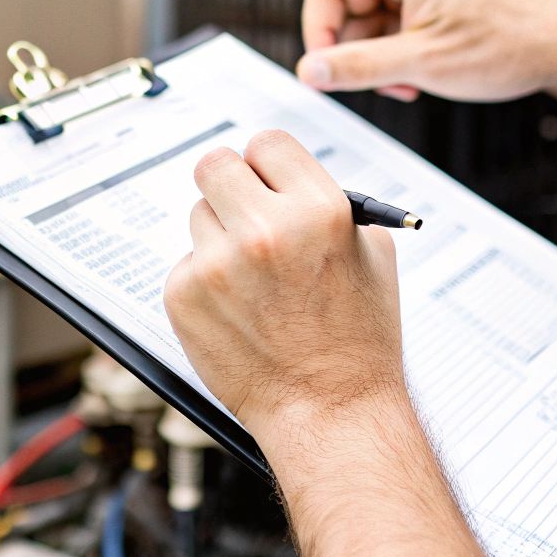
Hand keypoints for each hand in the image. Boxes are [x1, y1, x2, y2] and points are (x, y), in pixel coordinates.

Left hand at [163, 129, 406, 434]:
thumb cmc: (358, 339)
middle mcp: (264, 231)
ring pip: (200, 216)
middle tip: (242, 209)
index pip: (267, 144)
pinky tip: (238, 312)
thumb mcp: (371, 256)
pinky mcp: (185, 296)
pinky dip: (206, 282)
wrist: (330, 412)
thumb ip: (328, 204)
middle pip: (215, 165)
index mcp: (318, 211)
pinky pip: (187, 264)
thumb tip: (285, 176)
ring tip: (254, 282)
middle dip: (229, 184)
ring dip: (220, 237)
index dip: (268, 164)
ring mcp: (218, 265)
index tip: (267, 179)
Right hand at [216, 0, 556, 102]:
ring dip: (364, 53)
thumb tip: (310, 71)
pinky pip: (385, 24)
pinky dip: (387, 54)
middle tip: (343, 76)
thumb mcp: (426, 63)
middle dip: (332, 35)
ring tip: (402, 82)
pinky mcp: (431, 3)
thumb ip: (360, 67)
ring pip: (359, 13)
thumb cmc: (511, 44)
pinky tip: (414, 78)